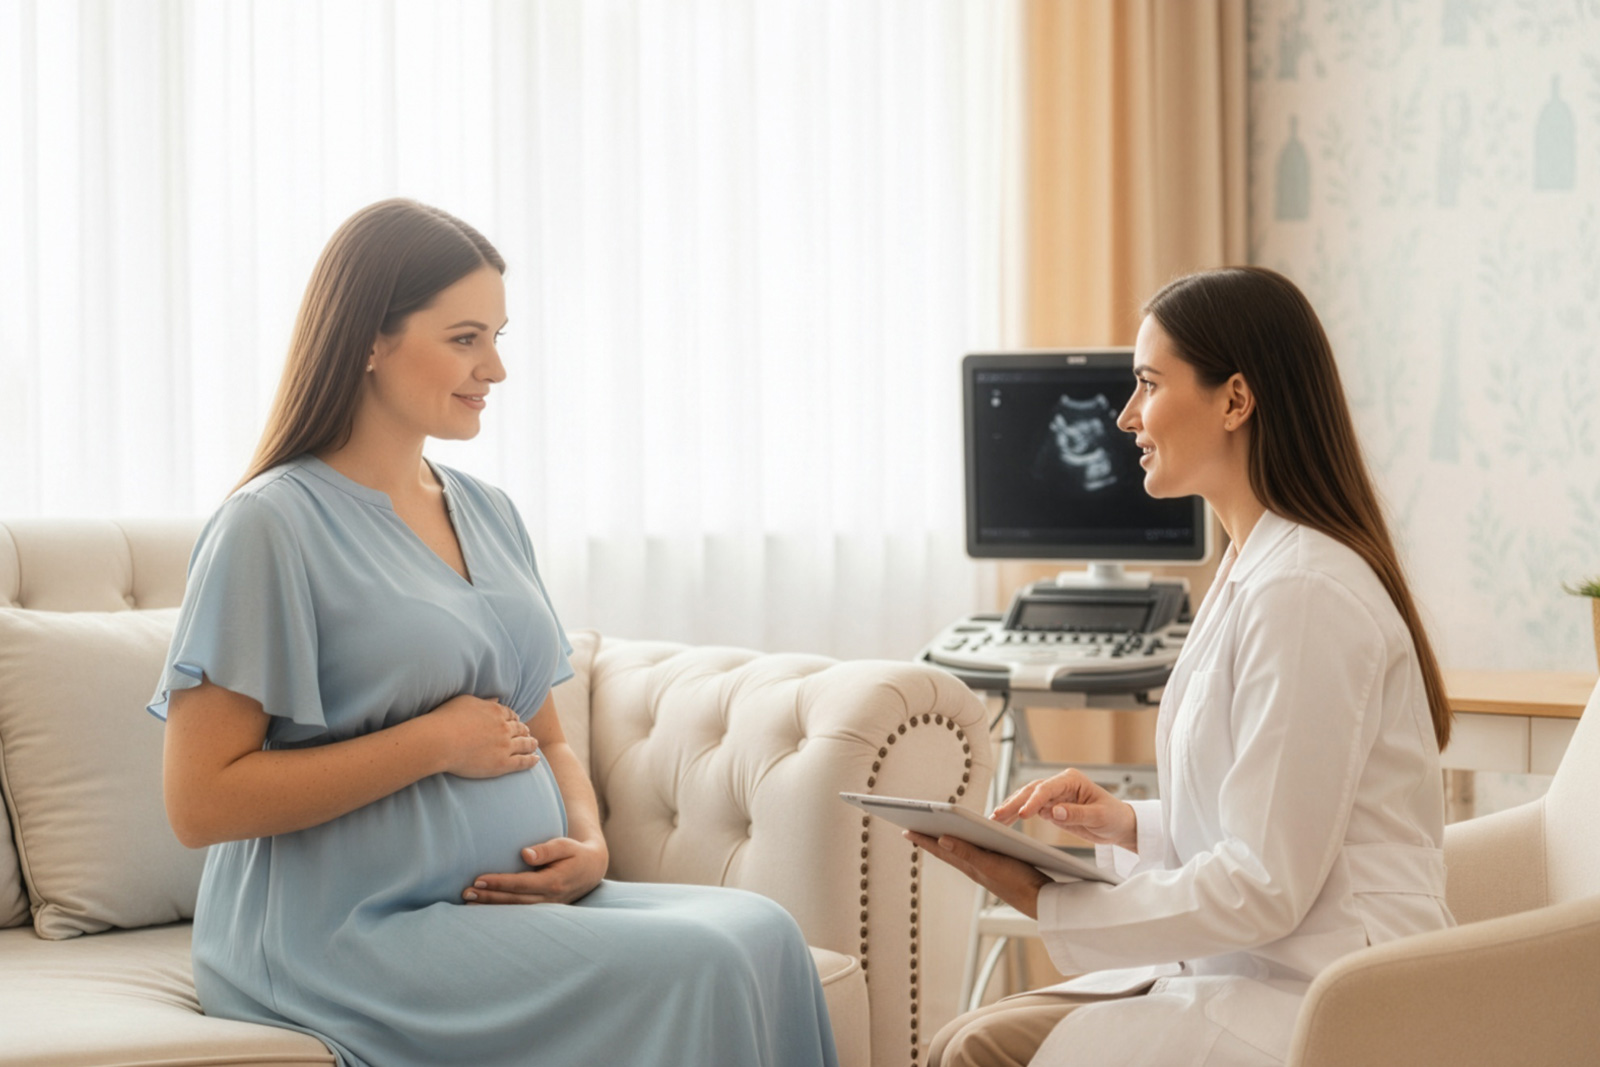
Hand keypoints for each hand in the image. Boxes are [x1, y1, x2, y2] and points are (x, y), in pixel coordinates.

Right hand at [429, 695, 540, 779]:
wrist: (440, 741)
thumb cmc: (446, 719)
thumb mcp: (465, 701)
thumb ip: (484, 702)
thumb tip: (496, 699)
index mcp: (495, 712)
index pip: (510, 715)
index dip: (515, 719)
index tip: (517, 722)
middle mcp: (503, 728)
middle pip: (519, 729)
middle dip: (525, 730)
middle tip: (528, 733)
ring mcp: (504, 746)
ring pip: (524, 744)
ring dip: (531, 744)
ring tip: (535, 745)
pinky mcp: (502, 764)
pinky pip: (522, 762)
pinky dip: (531, 760)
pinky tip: (536, 760)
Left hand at [463, 834, 608, 905]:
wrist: (592, 869)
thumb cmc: (576, 854)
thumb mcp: (566, 845)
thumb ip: (547, 849)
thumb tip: (525, 854)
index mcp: (554, 882)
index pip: (521, 884)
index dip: (499, 883)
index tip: (478, 880)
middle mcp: (550, 899)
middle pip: (514, 901)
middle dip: (489, 898)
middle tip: (465, 893)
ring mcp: (547, 908)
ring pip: (515, 910)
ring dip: (491, 907)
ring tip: (468, 902)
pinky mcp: (543, 911)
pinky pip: (520, 913)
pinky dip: (501, 912)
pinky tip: (484, 910)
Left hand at [904, 830, 1049, 918]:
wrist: (1042, 900)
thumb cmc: (1018, 882)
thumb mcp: (990, 865)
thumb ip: (967, 852)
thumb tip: (940, 839)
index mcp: (970, 866)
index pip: (940, 850)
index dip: (923, 840)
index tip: (905, 830)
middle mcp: (974, 868)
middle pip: (946, 851)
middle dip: (929, 840)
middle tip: (912, 829)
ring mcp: (986, 869)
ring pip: (959, 854)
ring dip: (945, 843)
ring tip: (932, 834)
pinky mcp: (998, 868)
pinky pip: (974, 855)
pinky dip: (965, 846)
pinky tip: (968, 844)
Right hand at [991, 768, 1135, 850]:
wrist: (1119, 825)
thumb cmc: (1114, 816)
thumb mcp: (1099, 817)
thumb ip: (1077, 814)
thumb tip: (1054, 812)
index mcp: (1071, 780)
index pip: (1047, 788)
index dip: (1034, 800)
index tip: (1024, 814)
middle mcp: (1059, 785)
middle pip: (1031, 791)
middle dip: (1014, 803)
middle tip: (998, 816)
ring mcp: (1053, 795)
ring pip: (1026, 799)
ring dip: (1011, 808)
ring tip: (995, 819)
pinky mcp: (1050, 807)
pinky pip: (1029, 809)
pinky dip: (1016, 815)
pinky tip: (1005, 821)